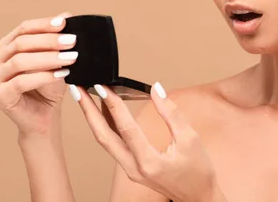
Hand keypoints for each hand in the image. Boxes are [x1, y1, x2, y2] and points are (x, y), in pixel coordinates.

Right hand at [0, 12, 77, 135]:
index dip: (44, 24)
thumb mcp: (57, 58)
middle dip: (50, 40)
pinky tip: (61, 74)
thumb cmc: (49, 86)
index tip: (66, 23)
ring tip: (71, 58)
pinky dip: (43, 76)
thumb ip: (58, 37)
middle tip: (73, 41)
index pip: (24, 29)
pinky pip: (20, 82)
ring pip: (20, 61)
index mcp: (6, 47)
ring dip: (49, 58)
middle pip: (21, 43)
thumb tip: (67, 14)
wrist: (45, 116)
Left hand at [68, 83, 223, 201]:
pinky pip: (113, 144)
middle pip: (103, 137)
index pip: (125, 128)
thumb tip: (156, 89)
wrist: (198, 196)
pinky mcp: (131, 168)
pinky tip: (104, 110)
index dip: (112, 105)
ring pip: (105, 141)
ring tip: (86, 96)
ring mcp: (130, 170)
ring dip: (94, 118)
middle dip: (88, 111)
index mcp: (149, 162)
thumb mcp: (191, 138)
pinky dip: (106, 125)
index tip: (102, 86)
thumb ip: (172, 113)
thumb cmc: (198, 171)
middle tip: (79, 90)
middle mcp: (134, 168)